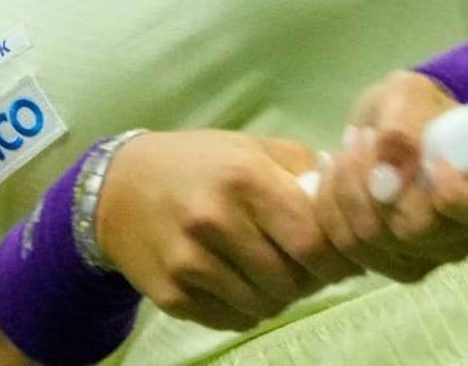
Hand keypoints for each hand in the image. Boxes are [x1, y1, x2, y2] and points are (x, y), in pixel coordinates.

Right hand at [96, 130, 358, 330]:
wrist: (119, 186)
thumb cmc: (200, 162)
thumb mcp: (252, 147)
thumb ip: (303, 169)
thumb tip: (348, 199)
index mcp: (244, 177)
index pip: (310, 239)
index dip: (336, 255)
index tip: (345, 256)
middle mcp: (215, 221)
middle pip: (291, 279)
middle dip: (311, 278)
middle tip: (312, 266)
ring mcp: (189, 262)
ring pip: (265, 304)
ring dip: (281, 295)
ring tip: (276, 270)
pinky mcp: (171, 296)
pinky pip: (233, 319)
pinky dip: (250, 307)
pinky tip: (243, 281)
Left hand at [312, 70, 467, 282]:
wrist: (386, 127)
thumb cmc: (413, 106)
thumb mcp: (409, 95)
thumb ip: (404, 127)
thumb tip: (388, 182)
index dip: (458, 196)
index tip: (430, 161)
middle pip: (419, 232)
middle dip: (375, 181)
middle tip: (363, 139)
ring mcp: (432, 254)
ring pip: (376, 244)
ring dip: (347, 190)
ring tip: (349, 150)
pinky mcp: (394, 264)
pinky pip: (349, 251)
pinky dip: (331, 210)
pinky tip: (337, 177)